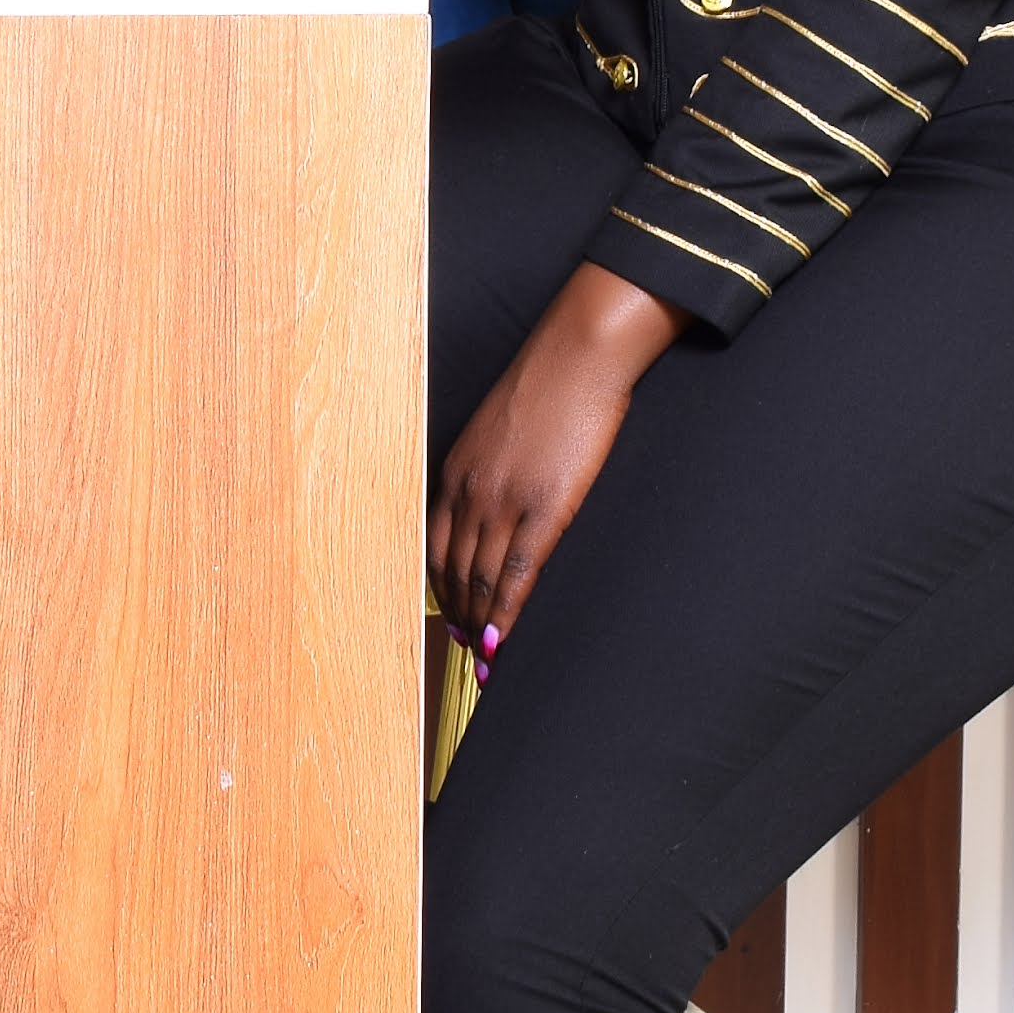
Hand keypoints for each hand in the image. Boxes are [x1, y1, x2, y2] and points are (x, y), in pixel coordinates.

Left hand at [428, 263, 685, 666]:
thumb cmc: (546, 387)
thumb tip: (490, 505)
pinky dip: (508, 612)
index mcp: (456, 471)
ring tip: (485, 655)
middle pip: (456, 570)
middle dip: (460, 614)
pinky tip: (504, 638)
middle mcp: (470, 491)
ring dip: (481, 622)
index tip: (449, 615)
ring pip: (483, 579)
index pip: (436, 546)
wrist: (577, 357)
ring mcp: (506, 501)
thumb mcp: (495, 430)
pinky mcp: (545, 508)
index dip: (442, 588)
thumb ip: (485, 469)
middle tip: (467, 648)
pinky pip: (520, 572)